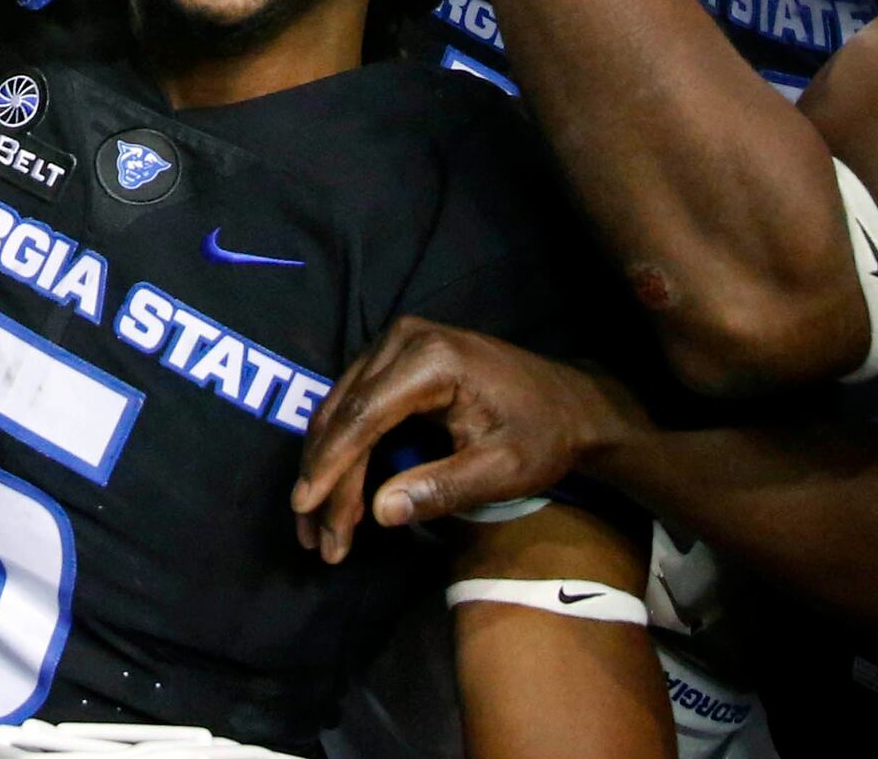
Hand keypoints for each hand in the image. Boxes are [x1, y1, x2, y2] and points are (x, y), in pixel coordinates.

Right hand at [291, 315, 641, 562]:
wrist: (570, 404)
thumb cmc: (542, 436)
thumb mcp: (502, 470)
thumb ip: (442, 489)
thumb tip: (380, 513)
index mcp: (432, 359)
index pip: (365, 415)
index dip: (331, 465)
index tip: (307, 507)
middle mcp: (403, 339)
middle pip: (345, 413)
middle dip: (325, 478)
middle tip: (317, 538)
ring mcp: (395, 344)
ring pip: (341, 409)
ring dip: (324, 467)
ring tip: (317, 526)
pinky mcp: (394, 358)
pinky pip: (354, 404)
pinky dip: (340, 449)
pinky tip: (333, 491)